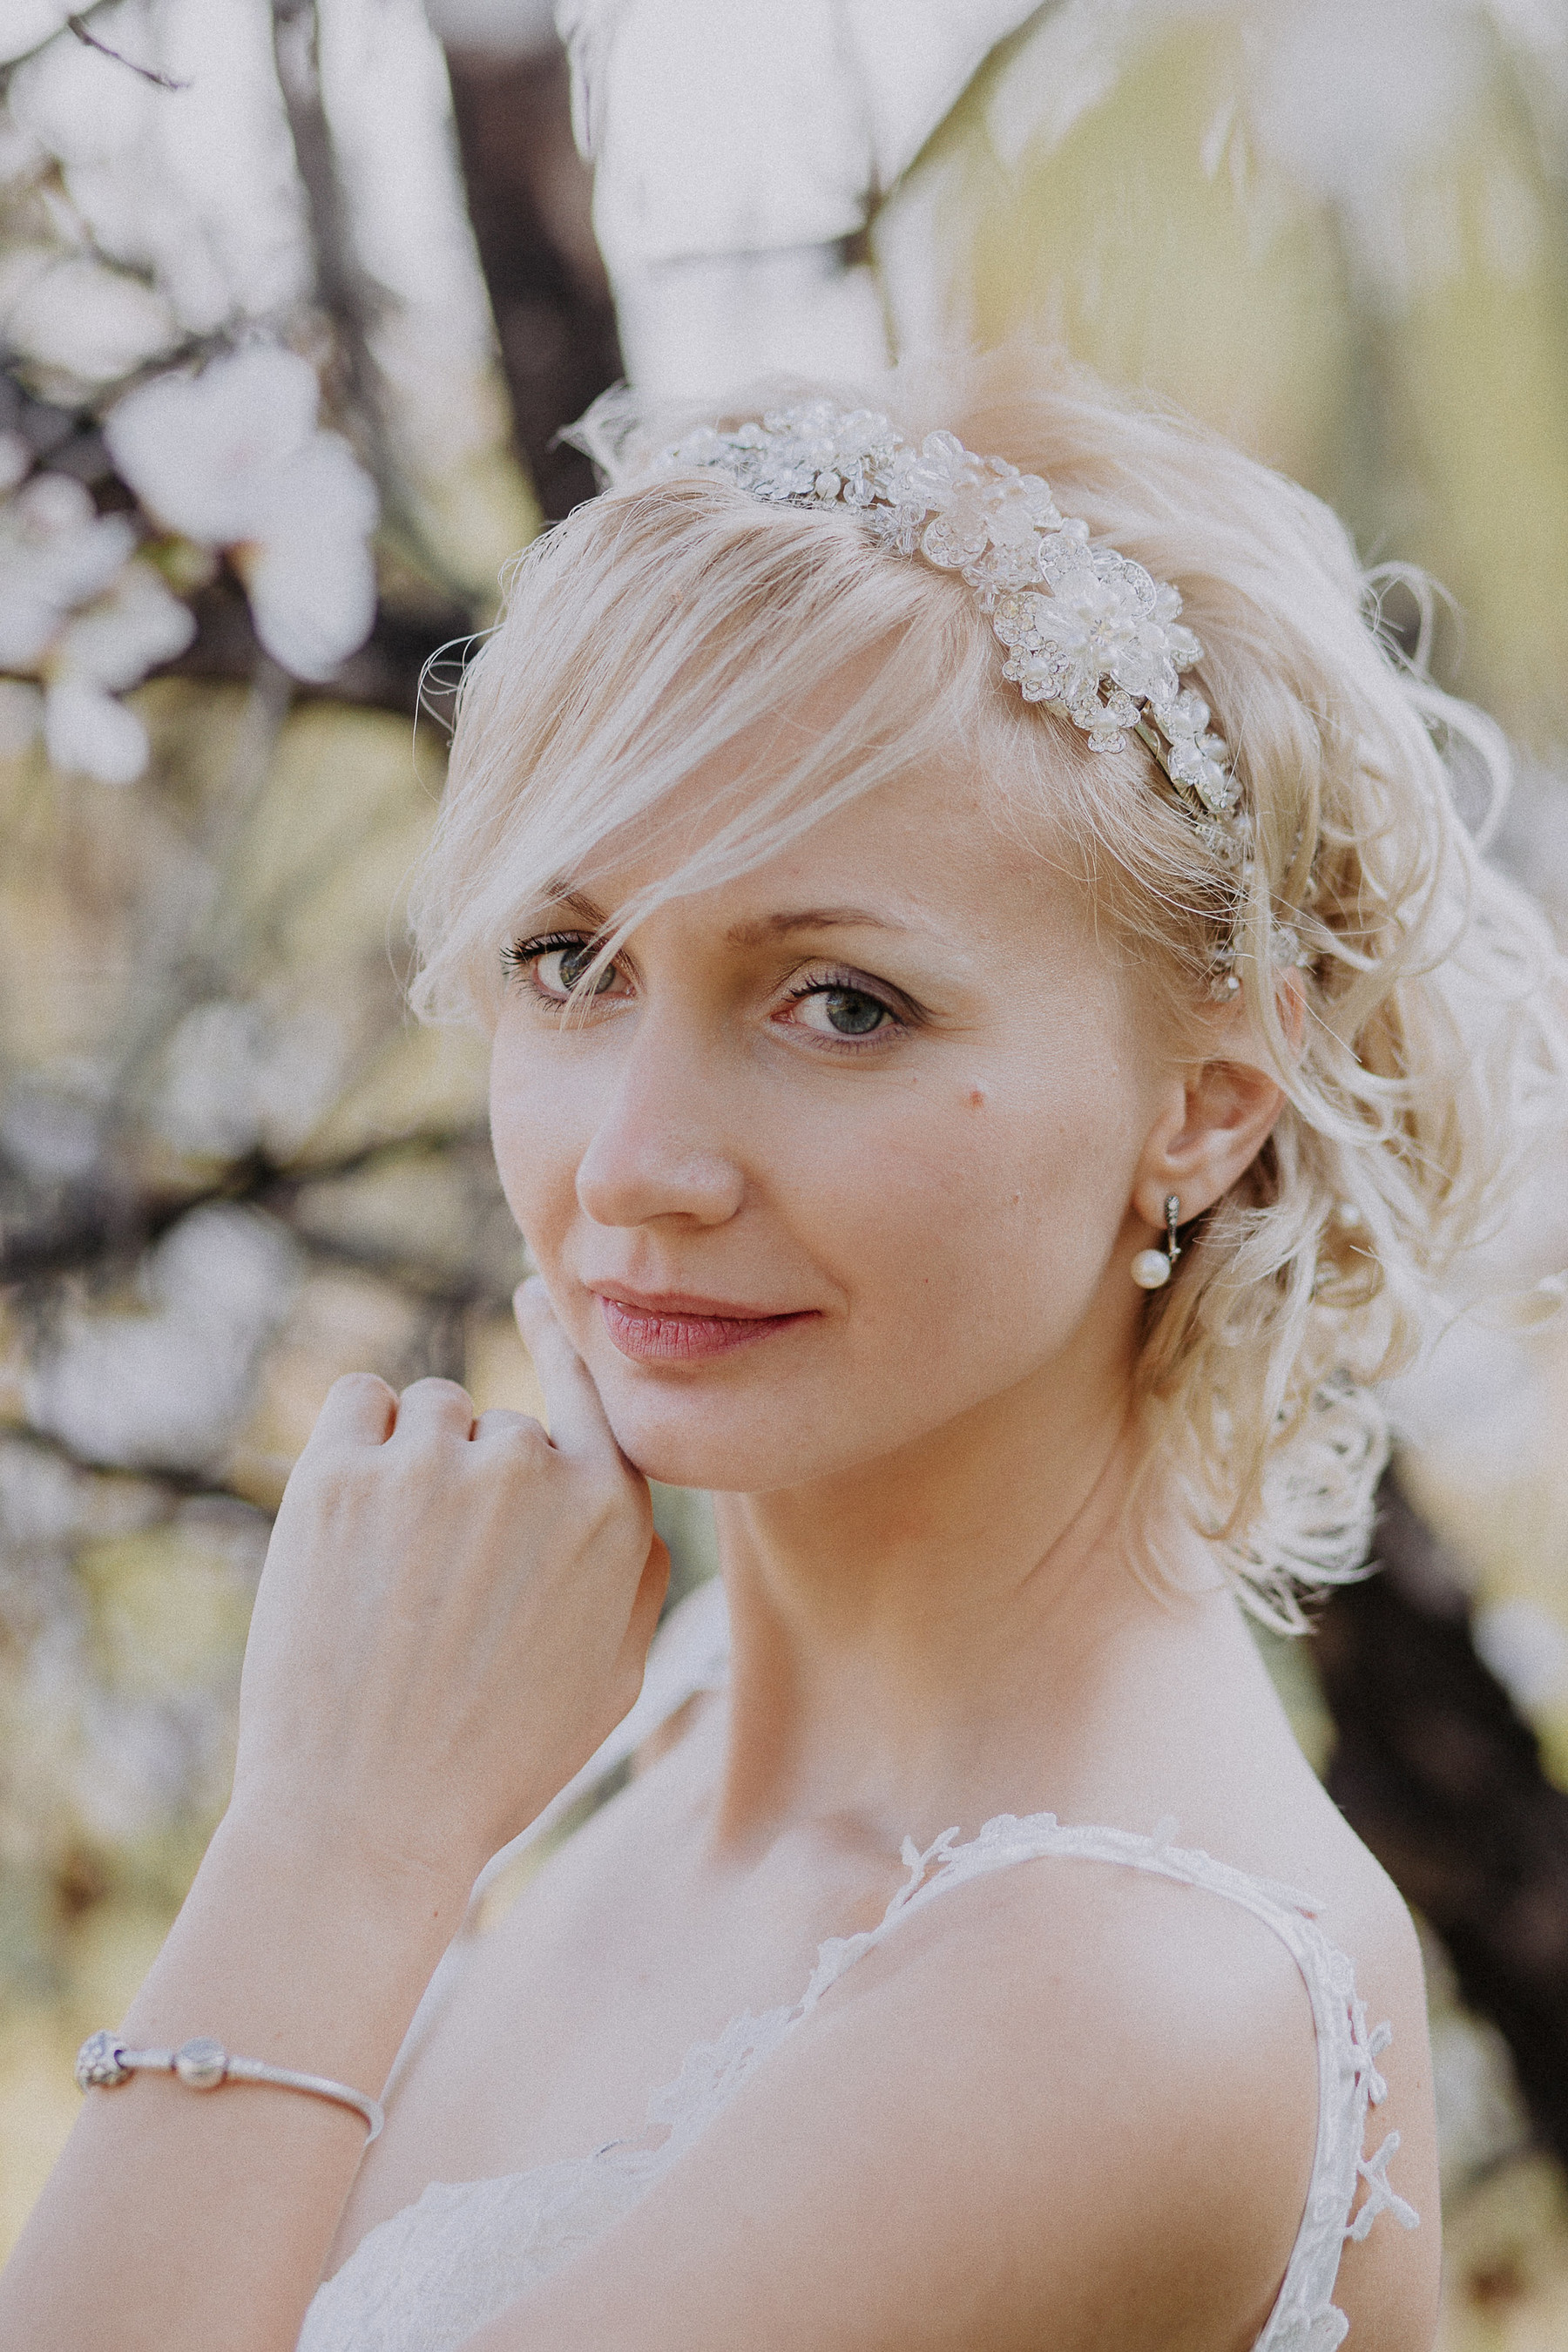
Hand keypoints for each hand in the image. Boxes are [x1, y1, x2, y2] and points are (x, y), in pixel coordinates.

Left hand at [228, 1278, 669, 1899]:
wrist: (366, 1819)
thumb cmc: (498, 1762)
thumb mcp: (614, 1681)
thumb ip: (639, 1577)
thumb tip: (631, 1510)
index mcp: (608, 1514)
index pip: (592, 1389)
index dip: (559, 1339)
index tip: (532, 1297)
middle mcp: (527, 1470)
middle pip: (502, 1426)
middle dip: (477, 1482)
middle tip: (445, 1585)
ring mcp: (426, 1466)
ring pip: (427, 1410)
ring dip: (414, 1462)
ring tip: (394, 1572)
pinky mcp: (334, 1476)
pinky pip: (356, 1400)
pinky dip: (355, 1437)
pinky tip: (351, 1511)